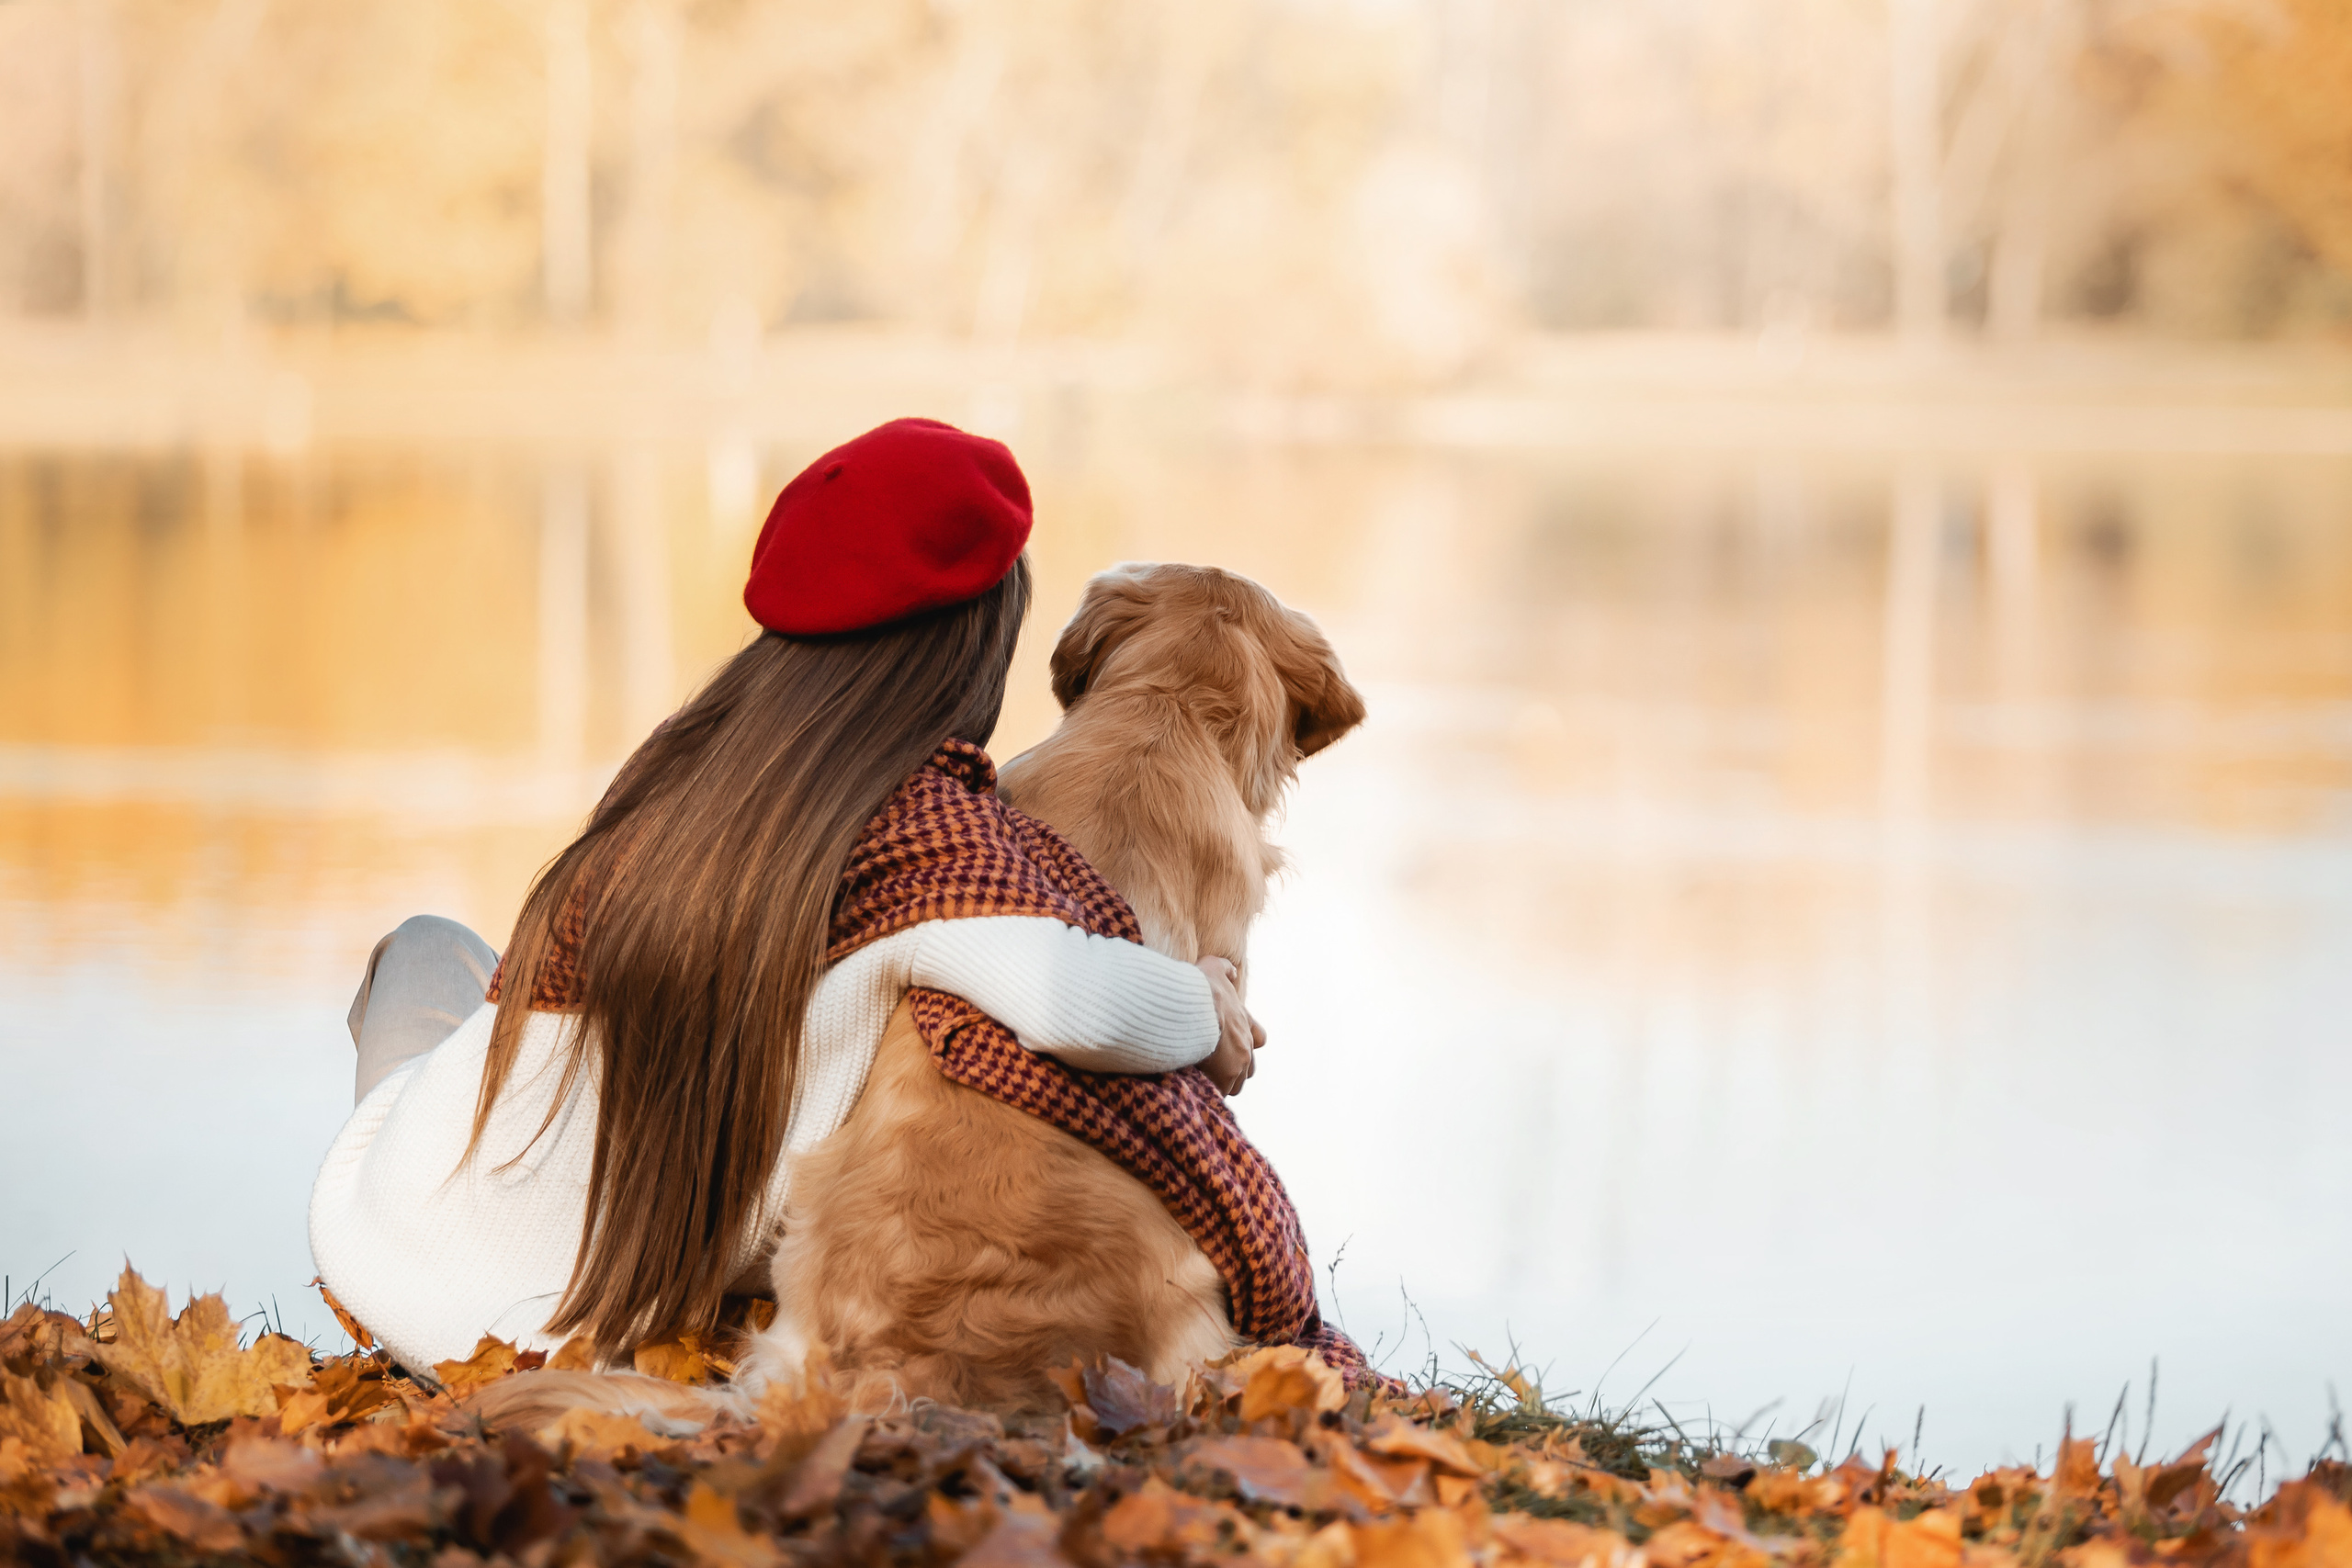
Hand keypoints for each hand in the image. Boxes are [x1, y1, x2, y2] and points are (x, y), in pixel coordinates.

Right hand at [1194, 956, 1266, 1096]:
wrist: (1190, 1006)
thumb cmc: (1198, 987)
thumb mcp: (1212, 967)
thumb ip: (1224, 969)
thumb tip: (1232, 973)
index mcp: (1244, 1021)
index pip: (1260, 1038)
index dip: (1248, 1043)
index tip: (1232, 1046)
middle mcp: (1246, 1044)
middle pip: (1249, 1069)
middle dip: (1234, 1070)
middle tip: (1213, 1068)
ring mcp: (1239, 1061)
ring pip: (1236, 1083)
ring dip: (1222, 1084)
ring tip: (1202, 1082)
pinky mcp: (1227, 1075)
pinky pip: (1220, 1091)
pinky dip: (1209, 1091)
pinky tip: (1195, 1087)